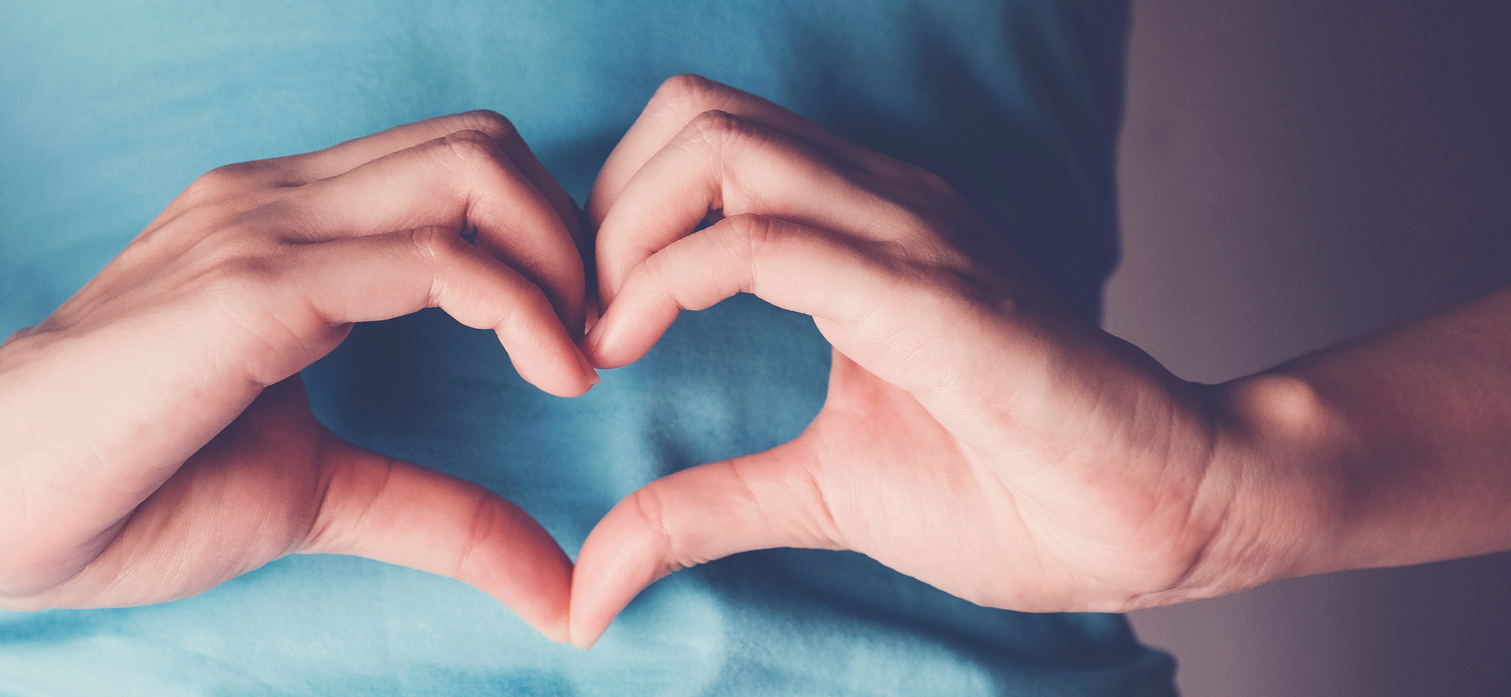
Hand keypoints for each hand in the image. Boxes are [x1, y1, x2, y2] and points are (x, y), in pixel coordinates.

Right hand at [0, 112, 594, 639]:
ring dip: (565, 260)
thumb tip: (555, 589)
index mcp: (284, 229)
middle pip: (485, 145)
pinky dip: (522, 305)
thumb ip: (435, 513)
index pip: (457, 169)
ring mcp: (263, 230)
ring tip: (583, 359)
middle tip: (600, 340)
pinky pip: (435, 258)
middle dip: (574, 234)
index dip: (545, 240)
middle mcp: (278, 200)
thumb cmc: (116, 490)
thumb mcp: (313, 493)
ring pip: (474, 173)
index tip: (582, 343)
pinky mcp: (254, 287)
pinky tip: (554, 373)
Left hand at [568, 76, 1262, 646]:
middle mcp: (877, 203)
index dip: (614, 213)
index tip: (586, 324)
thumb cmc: (1010, 490)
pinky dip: (668, 281)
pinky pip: (768, 242)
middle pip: (694, 111)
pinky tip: (632, 347)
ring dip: (625, 230)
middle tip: (583, 314)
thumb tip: (590, 587)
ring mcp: (906, 235)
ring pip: (721, 148)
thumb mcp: (815, 492)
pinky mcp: (927, 295)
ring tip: (605, 331)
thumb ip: (699, 510)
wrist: (1155, 516)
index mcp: (856, 225)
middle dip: (603, 203)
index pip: (701, 139)